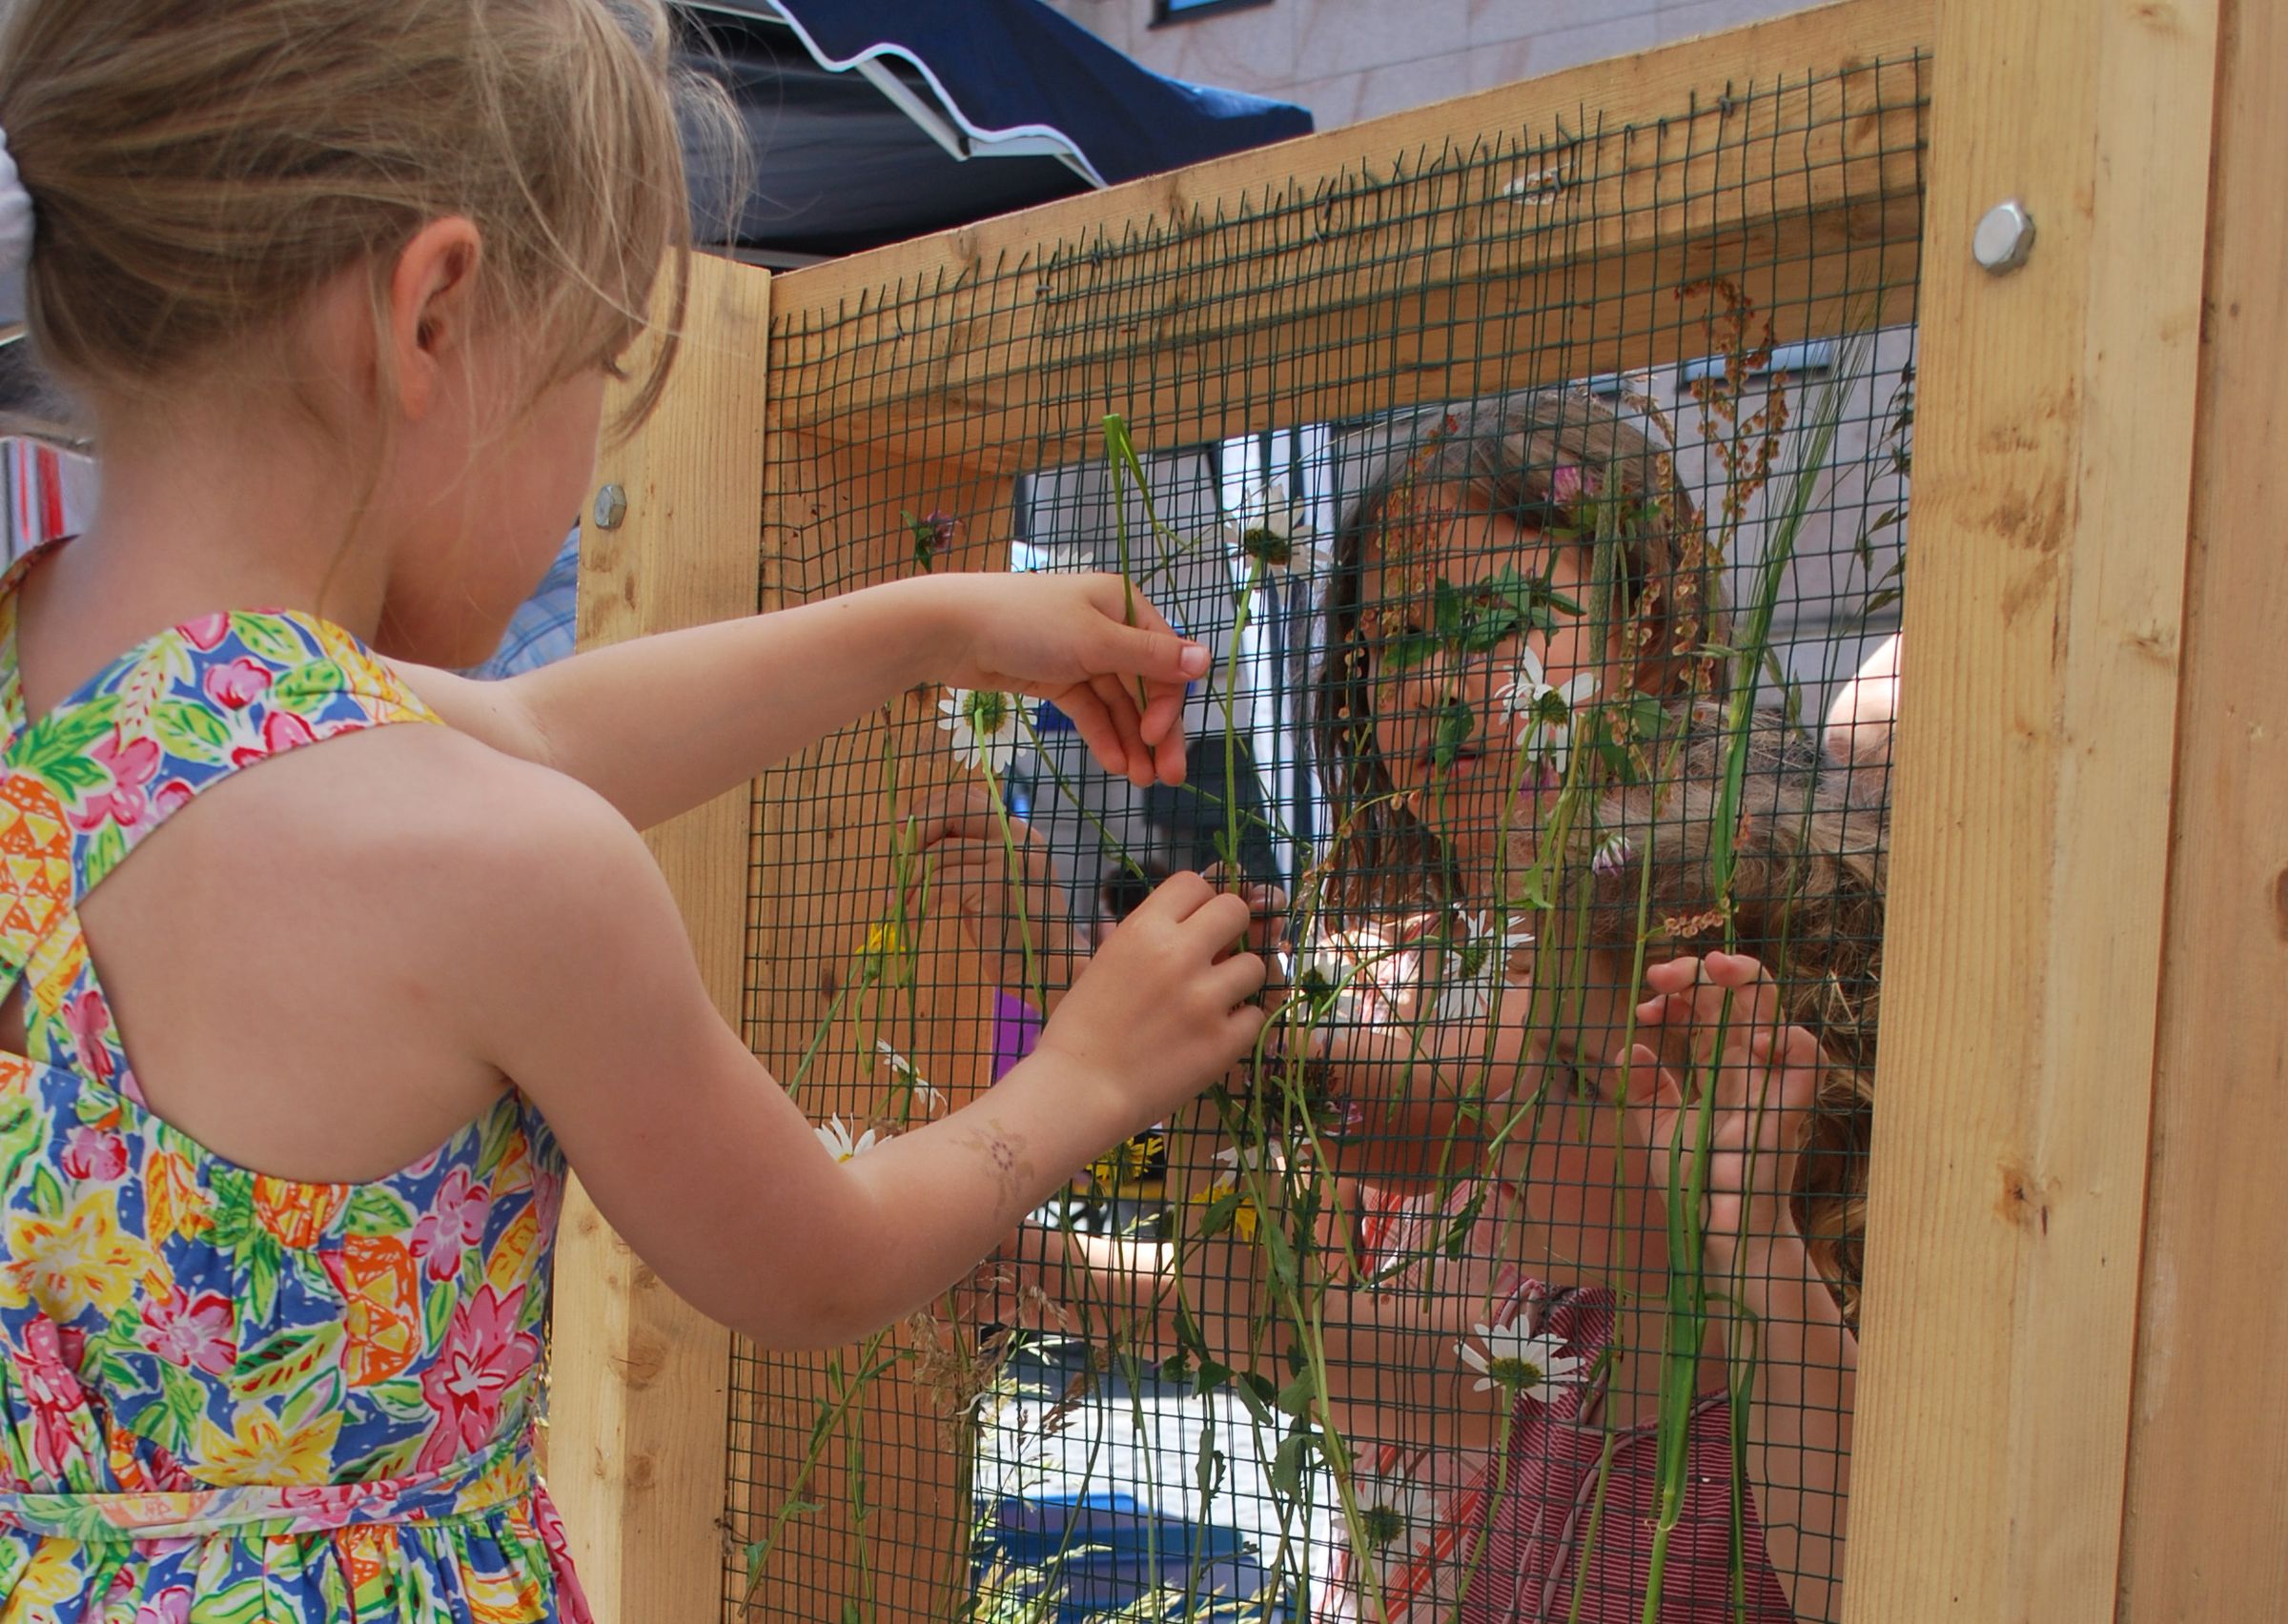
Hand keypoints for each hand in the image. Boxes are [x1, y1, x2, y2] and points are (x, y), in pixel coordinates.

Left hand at [904, 787, 1079, 993]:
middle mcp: (1019, 837)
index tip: (907, 832)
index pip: (968, 798)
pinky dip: (915, 902)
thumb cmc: (1015, 929)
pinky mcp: (997, 887)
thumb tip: (916, 839)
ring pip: (940, 853)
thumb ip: (969, 856)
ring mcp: (1010, 860)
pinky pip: (939, 884)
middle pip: (956, 807)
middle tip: (899, 860)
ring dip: (909, 879)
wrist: (1048, 967)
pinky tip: (911, 920)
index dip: (931, 809)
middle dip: (919, 829)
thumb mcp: (994, 881)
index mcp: (1019, 832)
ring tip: (898, 902)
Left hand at [917, 572, 1208, 788]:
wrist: (952, 629)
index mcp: (1124, 607)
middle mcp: (1109, 629)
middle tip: (1168, 779)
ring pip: (1118, 704)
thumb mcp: (1095, 641)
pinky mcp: (1057, 678)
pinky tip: (1114, 764)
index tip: (1157, 738)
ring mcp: (1082, 655)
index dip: (1168, 703)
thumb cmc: (1026, 623)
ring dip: (1131, 742)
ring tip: (1139, 781)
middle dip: (1157, 733)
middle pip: (1145, 687)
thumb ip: (1151, 658)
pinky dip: (1102, 735)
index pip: (1164, 661)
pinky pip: (1090, 710)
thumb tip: (1206, 661)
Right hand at [1032, 872, 1266, 1136]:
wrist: (1079, 1092)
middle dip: (1230, 929)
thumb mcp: (1103, 964)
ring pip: (1256, 965)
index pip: (1194, 883)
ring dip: (1239, 979)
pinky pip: (1256, 1014)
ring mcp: (1206, 999)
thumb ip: (1144, 939)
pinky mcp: (1224, 1041)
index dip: (1197, 902)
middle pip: (1235, 910)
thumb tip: (1180, 922)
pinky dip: (1240, 1024)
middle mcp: (1179, 955)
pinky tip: (1215, 1033)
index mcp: (1143, 930)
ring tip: (1216, 999)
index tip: (1192, 924)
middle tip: (1216, 954)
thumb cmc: (1079, 1029)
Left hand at [1624, 953, 1822, 1273]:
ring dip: (1750, 981)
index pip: (1706, 1006)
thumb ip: (1645, 1090)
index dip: (1677, 993)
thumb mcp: (1657, 1131)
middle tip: (1662, 973)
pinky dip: (1790, 1040)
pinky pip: (1808, 1063)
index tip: (1646, 1005)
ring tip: (1714, 971)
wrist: (1721, 1240)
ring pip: (1776, 1011)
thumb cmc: (1698, 1187)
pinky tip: (1754, 1039)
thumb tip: (1629, 1050)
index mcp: (1718, 1066)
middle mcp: (1745, 1068)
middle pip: (1740, 995)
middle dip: (1704, 971)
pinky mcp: (1784, 1112)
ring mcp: (1767, 1085)